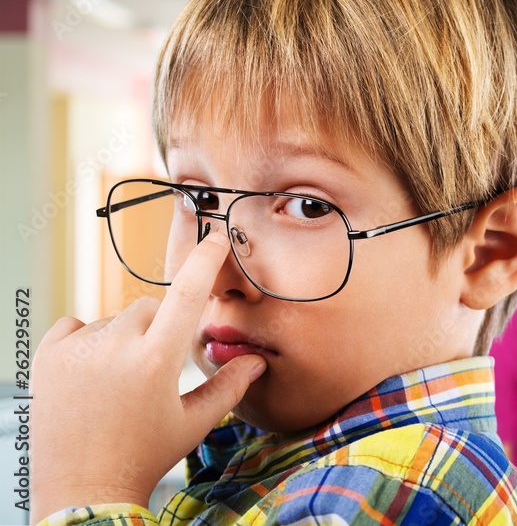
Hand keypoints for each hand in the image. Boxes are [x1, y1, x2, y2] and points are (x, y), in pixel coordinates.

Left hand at [31, 233, 266, 520]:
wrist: (83, 491)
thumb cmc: (142, 458)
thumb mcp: (192, 423)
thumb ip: (229, 386)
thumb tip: (258, 362)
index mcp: (157, 360)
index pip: (188, 292)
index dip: (206, 259)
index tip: (215, 236)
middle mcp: (116, 346)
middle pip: (150, 308)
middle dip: (159, 327)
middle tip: (155, 368)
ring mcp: (78, 350)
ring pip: (115, 319)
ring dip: (123, 337)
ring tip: (119, 382)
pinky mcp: (48, 357)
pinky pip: (76, 325)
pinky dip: (87, 340)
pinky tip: (91, 373)